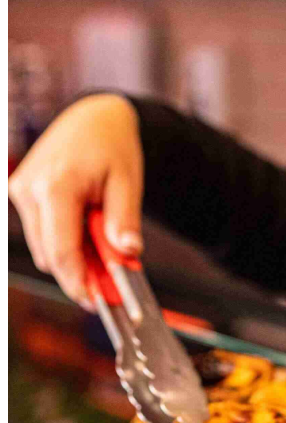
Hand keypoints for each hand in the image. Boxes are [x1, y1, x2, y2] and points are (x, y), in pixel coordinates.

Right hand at [8, 93, 144, 308]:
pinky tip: (89, 235)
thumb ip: (125, 219)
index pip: (62, 250)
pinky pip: (42, 234)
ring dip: (74, 258)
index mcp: (56, 186)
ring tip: (106, 250)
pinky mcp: (20, 194)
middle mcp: (29, 190)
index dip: (79, 282)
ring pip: (44, 248)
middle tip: (114, 286)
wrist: (93, 119)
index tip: (97, 303)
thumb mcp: (129, 181)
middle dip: (80, 274)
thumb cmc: (113, 147)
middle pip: (50, 254)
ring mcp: (20, 192)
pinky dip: (65, 243)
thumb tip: (128, 254)